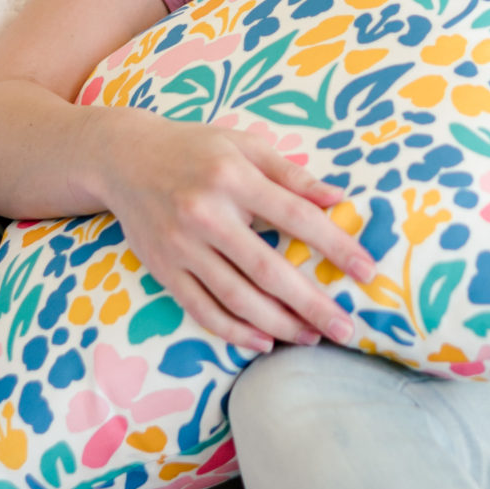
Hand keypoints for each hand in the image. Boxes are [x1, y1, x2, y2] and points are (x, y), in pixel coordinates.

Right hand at [98, 112, 375, 351]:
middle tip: (347, 328)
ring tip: (312, 337)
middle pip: (268, 269)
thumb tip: (338, 198)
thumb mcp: (245, 146)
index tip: (366, 271)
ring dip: (279, 324)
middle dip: (312, 303)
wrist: (123, 158)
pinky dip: (234, 331)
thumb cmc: (196, 149)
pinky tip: (263, 342)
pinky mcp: (164, 269)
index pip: (295, 217)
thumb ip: (291, 175)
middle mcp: (206, 214)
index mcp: (234, 178)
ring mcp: (182, 246)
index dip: (335, 245)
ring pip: (236, 298)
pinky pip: (202, 310)